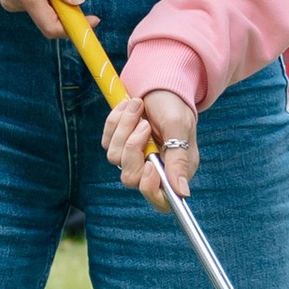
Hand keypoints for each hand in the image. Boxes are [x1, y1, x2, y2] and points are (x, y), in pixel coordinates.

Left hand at [102, 89, 197, 211]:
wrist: (159, 88)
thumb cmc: (174, 107)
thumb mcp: (179, 128)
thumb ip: (179, 159)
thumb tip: (182, 193)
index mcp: (174, 170)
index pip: (160, 200)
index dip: (150, 189)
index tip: (150, 165)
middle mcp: (153, 168)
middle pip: (130, 178)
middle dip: (133, 148)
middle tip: (145, 125)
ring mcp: (133, 158)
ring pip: (115, 157)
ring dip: (125, 128)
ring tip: (138, 107)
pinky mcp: (118, 145)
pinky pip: (106, 140)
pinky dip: (116, 121)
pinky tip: (130, 107)